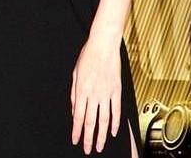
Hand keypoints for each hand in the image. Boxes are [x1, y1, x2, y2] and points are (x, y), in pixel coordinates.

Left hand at [71, 38, 120, 153]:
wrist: (104, 44)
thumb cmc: (88, 55)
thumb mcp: (75, 72)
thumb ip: (74, 93)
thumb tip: (74, 110)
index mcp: (82, 89)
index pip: (78, 115)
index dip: (77, 130)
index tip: (75, 140)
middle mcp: (94, 94)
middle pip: (91, 121)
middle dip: (88, 137)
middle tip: (87, 149)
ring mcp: (106, 93)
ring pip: (104, 119)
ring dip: (101, 135)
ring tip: (99, 146)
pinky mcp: (117, 90)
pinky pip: (116, 110)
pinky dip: (115, 123)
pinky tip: (112, 132)